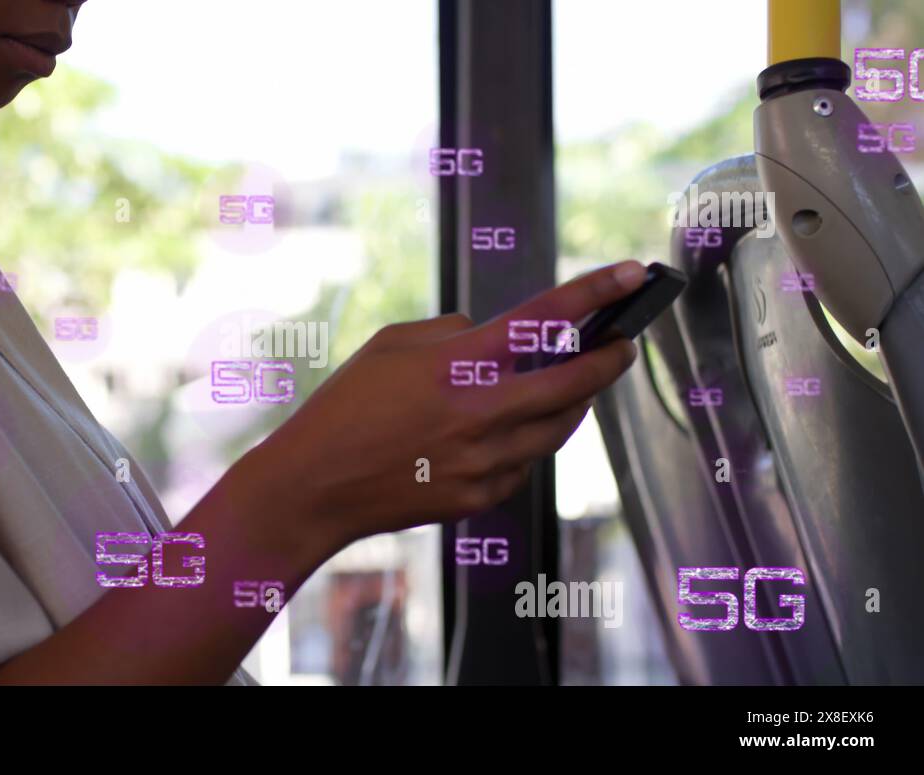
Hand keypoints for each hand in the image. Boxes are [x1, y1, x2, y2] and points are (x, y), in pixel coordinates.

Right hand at [249, 260, 647, 549]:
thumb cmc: (343, 409)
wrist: (314, 486)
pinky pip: (524, 463)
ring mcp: (483, 460)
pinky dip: (526, 442)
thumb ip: (449, 333)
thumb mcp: (388, 345)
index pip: (542, 319)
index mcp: (455, 365)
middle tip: (622, 346)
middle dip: (609, 360)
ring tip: (573, 386)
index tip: (630, 274)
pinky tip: (508, 432)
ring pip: (558, 428)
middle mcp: (478, 413)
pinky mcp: (479, 495)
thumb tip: (489, 335)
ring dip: (574, 403)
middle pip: (574, 383)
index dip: (594, 292)